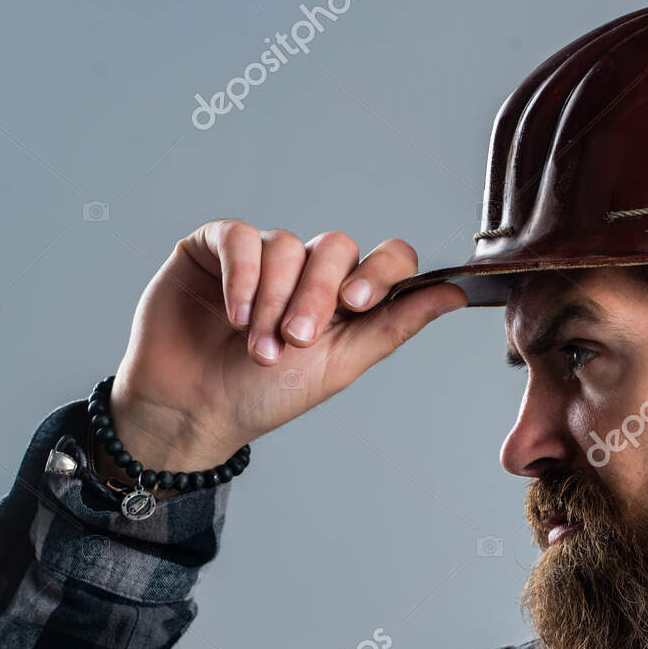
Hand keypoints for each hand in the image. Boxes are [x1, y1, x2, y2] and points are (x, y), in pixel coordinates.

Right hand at [106, 219, 466, 471]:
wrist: (192, 410)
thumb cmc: (263, 394)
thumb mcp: (339, 365)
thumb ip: (395, 325)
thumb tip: (455, 293)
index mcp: (346, 297)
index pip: (386, 258)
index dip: (380, 271)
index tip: (358, 304)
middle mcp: (307, 270)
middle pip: (335, 247)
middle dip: (317, 297)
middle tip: (296, 340)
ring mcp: (261, 256)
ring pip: (285, 246)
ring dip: (273, 301)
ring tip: (257, 346)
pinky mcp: (214, 247)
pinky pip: (240, 238)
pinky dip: (241, 277)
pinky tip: (234, 315)